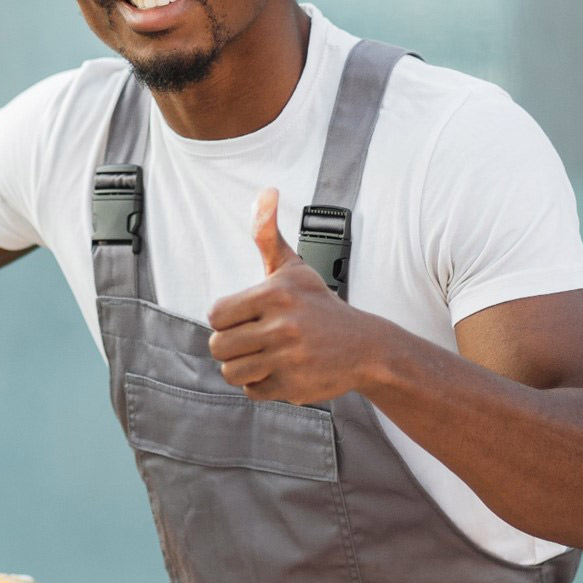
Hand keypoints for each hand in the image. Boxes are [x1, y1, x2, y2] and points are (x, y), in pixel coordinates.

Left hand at [206, 188, 382, 403]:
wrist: (366, 347)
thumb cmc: (319, 305)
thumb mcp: (293, 268)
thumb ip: (267, 234)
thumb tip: (265, 191)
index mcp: (276, 294)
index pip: (216, 315)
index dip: (227, 319)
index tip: (246, 318)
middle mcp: (283, 326)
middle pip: (219, 346)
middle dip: (232, 345)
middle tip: (255, 340)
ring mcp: (288, 358)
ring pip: (231, 372)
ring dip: (244, 367)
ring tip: (265, 356)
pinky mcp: (293, 386)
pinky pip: (251, 391)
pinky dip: (261, 384)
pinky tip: (281, 370)